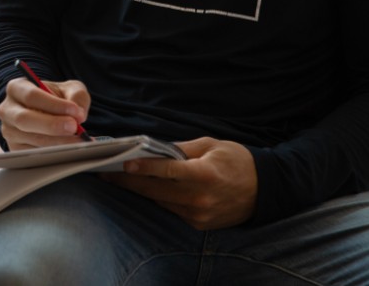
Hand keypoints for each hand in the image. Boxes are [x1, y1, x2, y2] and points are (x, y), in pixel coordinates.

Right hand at [0, 75, 90, 149]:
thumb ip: (77, 95)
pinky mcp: (15, 149)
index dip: (54, 105)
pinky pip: (34, 154)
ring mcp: (9, 132)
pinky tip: (70, 149)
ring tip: (78, 140)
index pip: (31, 96)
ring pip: (31, 139)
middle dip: (52, 125)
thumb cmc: (56, 98)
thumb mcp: (68, 89)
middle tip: (74, 127)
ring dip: (57, 142)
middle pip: (24, 119)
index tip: (75, 111)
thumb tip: (79, 114)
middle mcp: (7, 110)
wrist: (46, 112)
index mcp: (16, 88)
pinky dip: (54, 154)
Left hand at [101, 137, 256, 229]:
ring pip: (160, 201)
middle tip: (105, 173)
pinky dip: (157, 198)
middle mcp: (200, 197)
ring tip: (116, 179)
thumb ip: (180, 149)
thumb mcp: (210, 145)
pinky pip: (170, 209)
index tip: (122, 164)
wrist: (264, 189)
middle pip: (155, 190)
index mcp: (204, 174)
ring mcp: (199, 214)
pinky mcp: (198, 224)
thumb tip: (152, 149)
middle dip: (128, 181)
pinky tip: (143, 188)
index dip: (143, 168)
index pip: (166, 171)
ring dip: (139, 190)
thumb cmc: (236, 161)